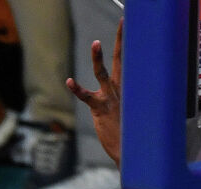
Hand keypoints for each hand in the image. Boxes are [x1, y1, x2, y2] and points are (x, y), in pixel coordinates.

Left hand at [66, 22, 122, 165]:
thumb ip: (126, 101)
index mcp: (126, 89)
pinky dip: (77, 89)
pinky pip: (87, 96)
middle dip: (120, 40)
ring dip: (99, 58)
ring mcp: (110, 98)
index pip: (126, 61)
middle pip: (121, 60)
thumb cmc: (128, 134)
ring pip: (103, 73)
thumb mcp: (129, 113)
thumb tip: (131, 98)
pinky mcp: (99, 109)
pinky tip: (69, 82)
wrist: (130, 153)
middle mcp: (120, 90)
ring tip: (96, 43)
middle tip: (122, 23)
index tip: (126, 26)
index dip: (125, 43)